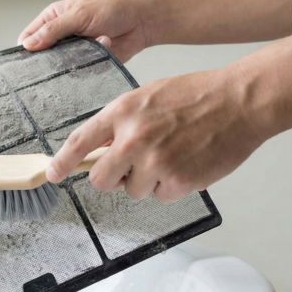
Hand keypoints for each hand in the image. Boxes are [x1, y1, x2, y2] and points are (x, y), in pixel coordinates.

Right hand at [18, 0, 152, 62]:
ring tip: (88, 48)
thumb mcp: (79, 14)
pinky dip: (90, 64)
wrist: (141, 21)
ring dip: (74, 60)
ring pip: (62, 66)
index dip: (26, 48)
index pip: (29, 36)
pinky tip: (103, 47)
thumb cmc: (113, 8)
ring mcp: (75, 50)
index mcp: (54, 18)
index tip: (27, 60)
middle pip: (44, 55)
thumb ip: (53, 29)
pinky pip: (81, 71)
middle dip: (50, 60)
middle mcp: (62, 35)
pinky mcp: (88, 62)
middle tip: (60, 58)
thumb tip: (28, 44)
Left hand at [45, 67, 270, 202]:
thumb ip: (122, 120)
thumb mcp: (149, 95)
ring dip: (147, 181)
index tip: (52, 174)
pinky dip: (171, 186)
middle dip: (113, 178)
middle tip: (131, 167)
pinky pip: (160, 196)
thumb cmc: (198, 95)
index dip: (63, 162)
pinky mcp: (177, 181)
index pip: (81, 141)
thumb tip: (102, 146)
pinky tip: (186, 164)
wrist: (239, 102)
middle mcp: (133, 138)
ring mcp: (154, 161)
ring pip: (132, 190)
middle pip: (101, 179)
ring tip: (171, 155)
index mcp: (123, 111)